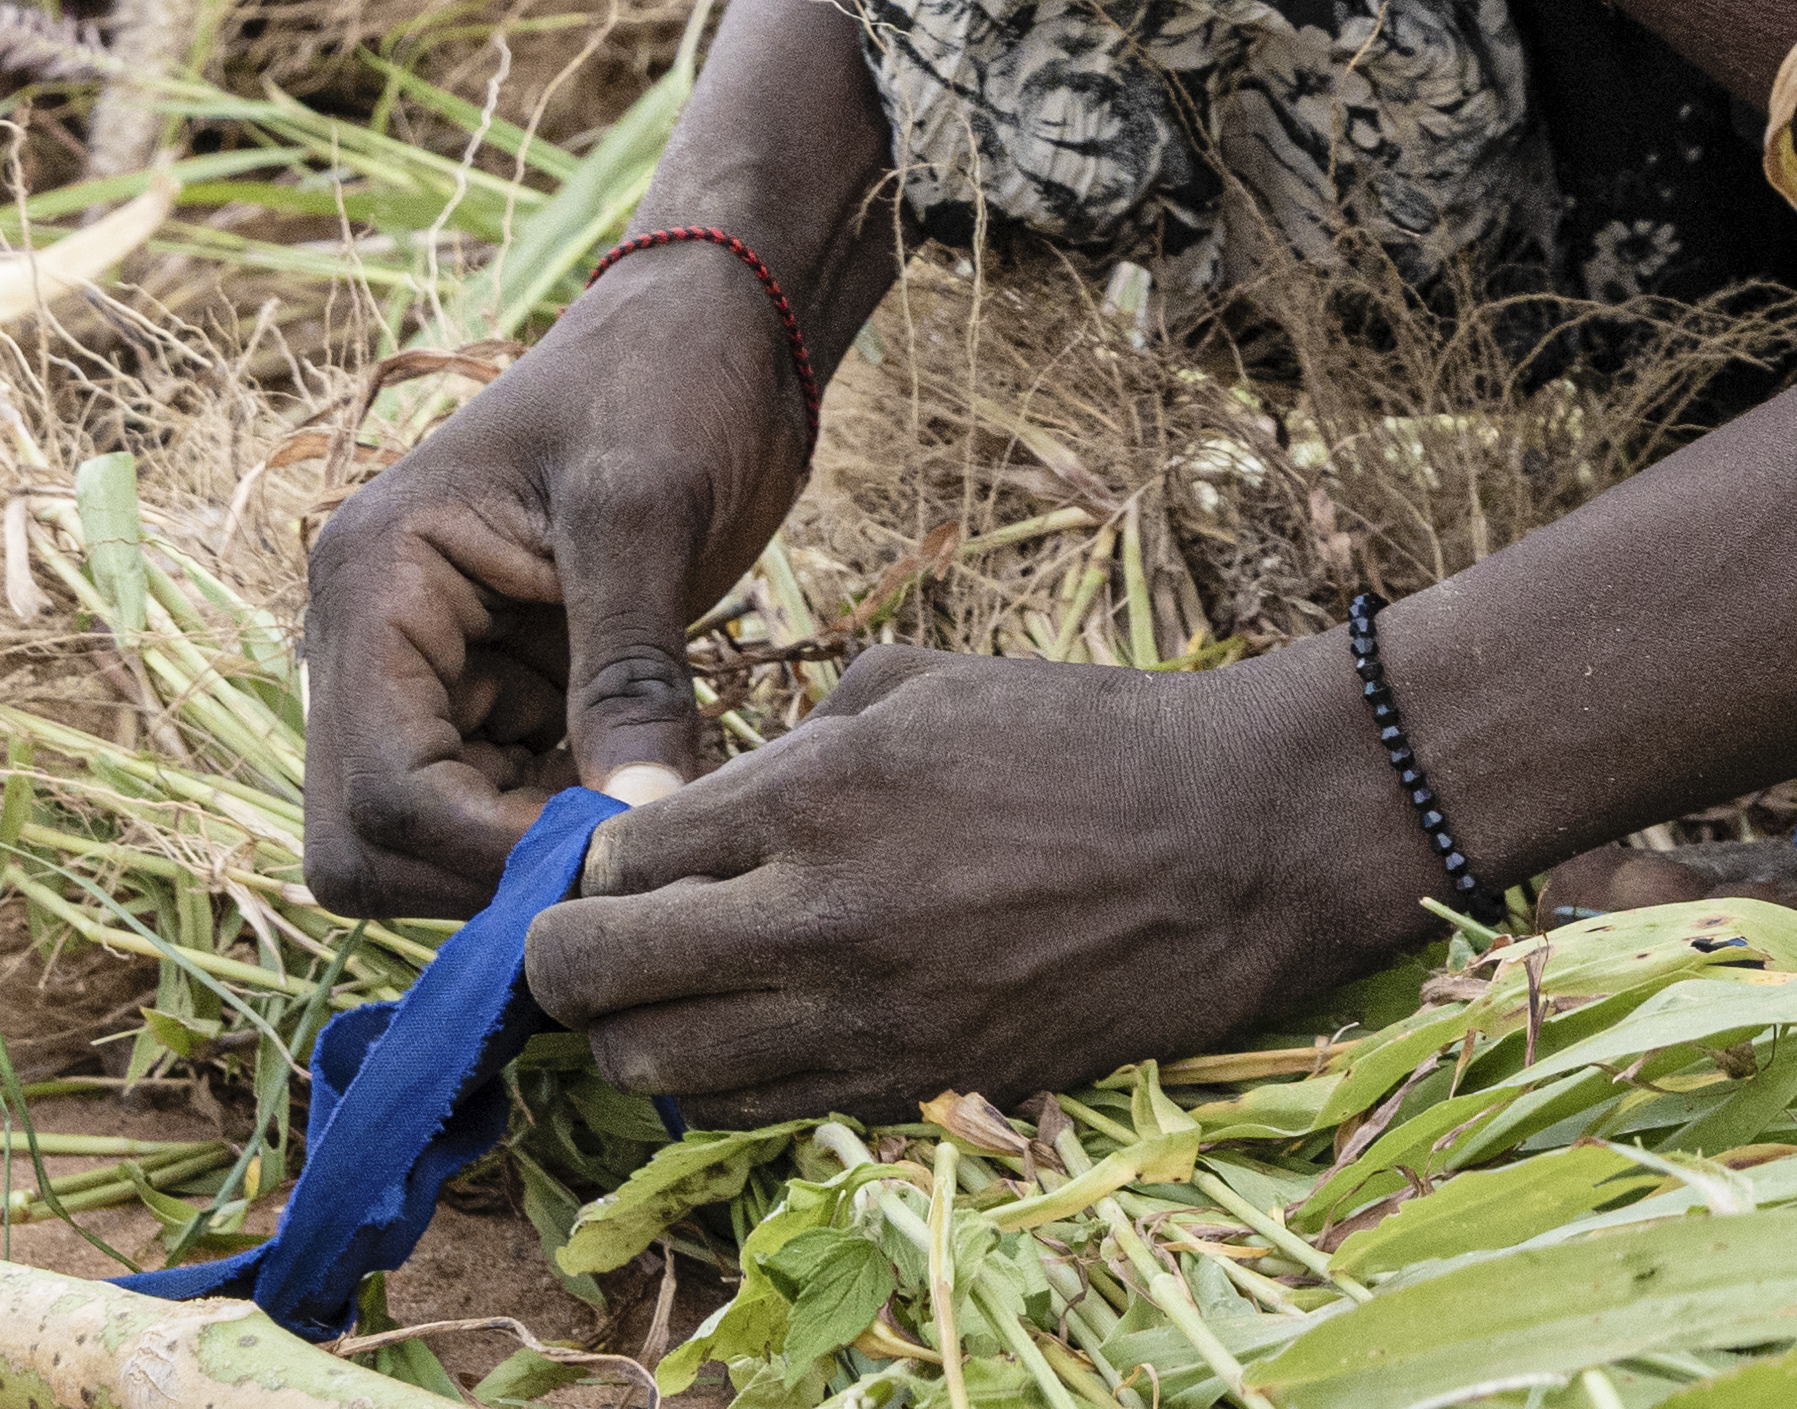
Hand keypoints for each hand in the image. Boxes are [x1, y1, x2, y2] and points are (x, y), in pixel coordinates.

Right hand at [294, 258, 821, 911]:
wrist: (712, 328)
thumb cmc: (666, 382)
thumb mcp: (646, 514)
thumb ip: (631, 674)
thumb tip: (637, 823)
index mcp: (374, 577)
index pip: (380, 786)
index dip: (483, 851)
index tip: (606, 857)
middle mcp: (369, 636)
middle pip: (365, 837)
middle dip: (480, 872)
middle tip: (612, 854)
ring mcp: (421, 670)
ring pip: (416, 842)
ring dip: (517, 859)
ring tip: (637, 820)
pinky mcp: (487, 692)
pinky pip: (485, 808)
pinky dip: (551, 826)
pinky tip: (639, 793)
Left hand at [520, 640, 1444, 1115]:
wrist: (1231, 845)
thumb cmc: (1080, 738)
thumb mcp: (915, 685)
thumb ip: (790, 743)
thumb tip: (701, 801)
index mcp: (811, 798)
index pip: (613, 857)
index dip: (591, 856)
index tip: (612, 850)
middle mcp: (816, 923)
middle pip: (595, 979)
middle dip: (565, 955)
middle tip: (589, 931)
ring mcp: (866, 1020)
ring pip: (659, 1073)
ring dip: (633, 1034)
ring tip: (663, 988)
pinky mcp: (917, 1084)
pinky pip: (758, 1111)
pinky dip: (720, 1080)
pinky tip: (745, 1027)